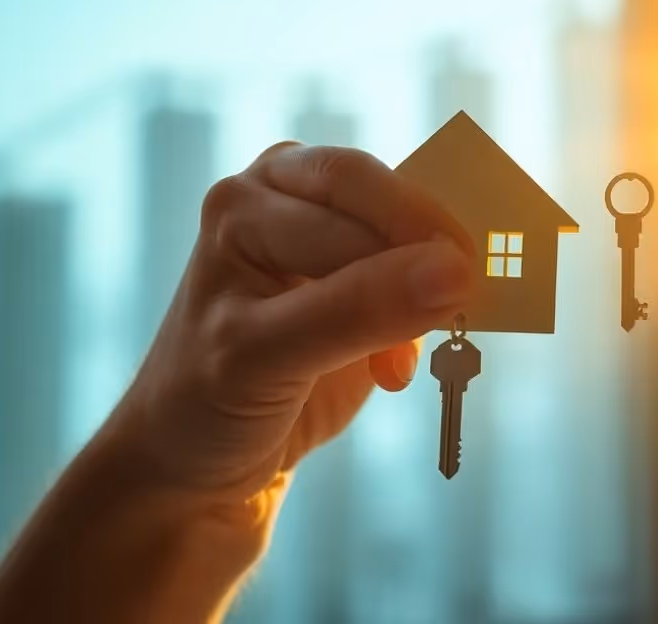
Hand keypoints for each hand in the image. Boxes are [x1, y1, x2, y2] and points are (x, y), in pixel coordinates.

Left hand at [107, 142, 474, 504]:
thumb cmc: (204, 403)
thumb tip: (455, 271)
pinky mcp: (360, 284)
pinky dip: (421, 324)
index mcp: (248, 199)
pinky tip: (389, 371)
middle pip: (387, 206)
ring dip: (422, 298)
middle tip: (455, 312)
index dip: (407, 231)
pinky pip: (421, 277)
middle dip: (421, 262)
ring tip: (395, 362)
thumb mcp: (265, 357)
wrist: (198, 465)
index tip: (459, 285)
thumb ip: (356, 309)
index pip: (349, 192)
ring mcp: (327, 240)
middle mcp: (287, 201)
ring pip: (412, 239)